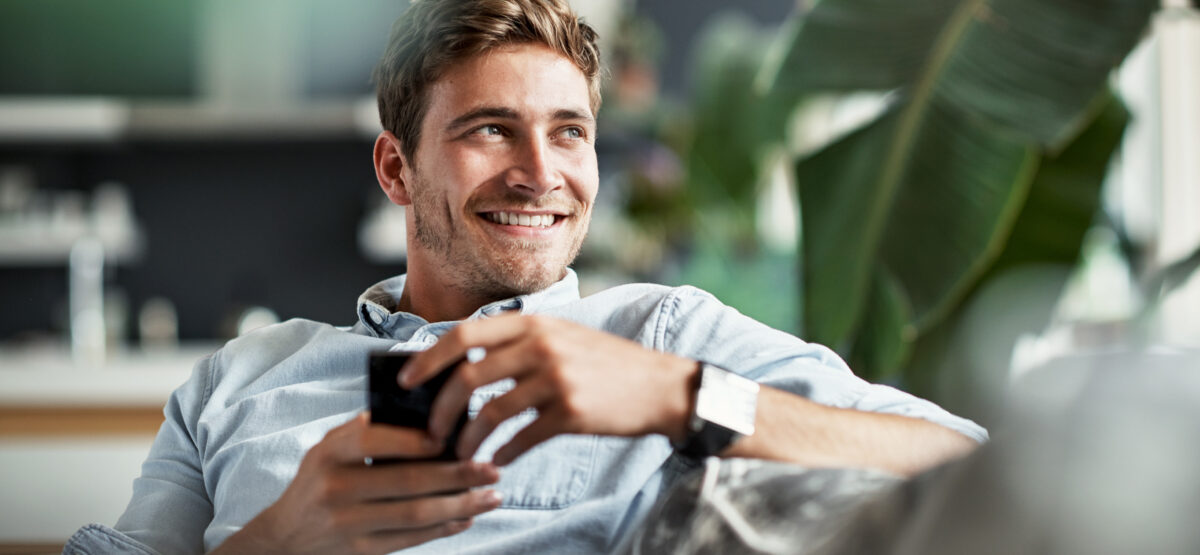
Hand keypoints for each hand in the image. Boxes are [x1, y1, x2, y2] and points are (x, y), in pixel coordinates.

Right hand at [213, 413, 501, 554]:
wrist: (284, 536)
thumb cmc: (319, 480)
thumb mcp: (328, 448)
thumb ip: (365, 429)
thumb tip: (423, 414)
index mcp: (329, 453)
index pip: (373, 439)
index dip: (413, 440)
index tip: (450, 437)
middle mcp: (335, 488)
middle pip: (406, 481)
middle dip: (456, 475)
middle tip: (490, 469)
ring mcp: (347, 523)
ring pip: (415, 514)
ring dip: (460, 505)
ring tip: (492, 496)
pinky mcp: (359, 551)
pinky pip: (410, 539)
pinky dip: (443, 528)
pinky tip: (467, 517)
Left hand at [399, 315, 697, 464]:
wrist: (661, 386)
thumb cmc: (606, 364)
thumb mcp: (563, 336)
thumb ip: (520, 342)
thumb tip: (465, 363)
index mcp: (533, 323)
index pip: (464, 335)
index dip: (428, 359)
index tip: (407, 381)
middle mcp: (541, 346)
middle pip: (468, 376)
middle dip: (440, 408)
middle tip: (430, 431)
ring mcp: (556, 379)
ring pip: (490, 412)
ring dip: (467, 438)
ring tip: (460, 454)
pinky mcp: (570, 413)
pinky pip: (521, 438)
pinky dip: (502, 453)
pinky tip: (497, 461)